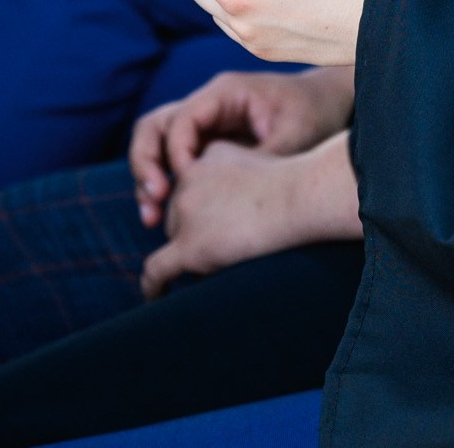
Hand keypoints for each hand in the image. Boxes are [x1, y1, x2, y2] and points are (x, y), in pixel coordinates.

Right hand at [128, 67, 356, 226]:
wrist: (328, 104)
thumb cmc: (313, 113)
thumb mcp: (295, 137)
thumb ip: (261, 162)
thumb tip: (232, 197)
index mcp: (224, 92)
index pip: (181, 119)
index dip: (175, 153)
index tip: (182, 186)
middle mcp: (206, 104)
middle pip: (155, 126)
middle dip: (146, 164)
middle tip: (153, 201)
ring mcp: (204, 123)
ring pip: (157, 144)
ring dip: (147, 178)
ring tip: (150, 218)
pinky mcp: (207, 143)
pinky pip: (173, 161)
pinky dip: (165, 185)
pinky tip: (164, 216)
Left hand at [140, 135, 361, 297]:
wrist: (301, 197)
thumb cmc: (298, 187)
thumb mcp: (264, 163)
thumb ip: (239, 177)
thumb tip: (233, 208)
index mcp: (207, 157)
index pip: (193, 189)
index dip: (205, 212)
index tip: (220, 227)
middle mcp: (187, 179)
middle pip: (178, 218)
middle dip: (195, 235)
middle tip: (230, 249)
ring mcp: (185, 211)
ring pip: (174, 245)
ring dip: (192, 258)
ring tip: (223, 265)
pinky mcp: (189, 245)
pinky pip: (157, 270)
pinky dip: (153, 286)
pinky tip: (155, 296)